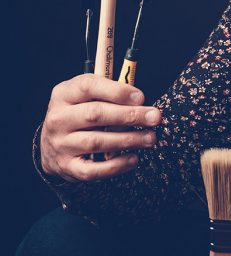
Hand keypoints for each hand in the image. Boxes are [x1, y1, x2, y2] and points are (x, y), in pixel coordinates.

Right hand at [39, 73, 161, 181]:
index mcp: (64, 94)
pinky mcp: (67, 166)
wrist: (51, 145)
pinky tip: (133, 158)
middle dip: (129, 115)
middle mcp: (59, 118)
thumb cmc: (78, 114)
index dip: (116, 91)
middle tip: (155, 117)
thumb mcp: (85, 96)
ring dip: (128, 140)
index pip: (88, 86)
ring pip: (97, 142)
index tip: (141, 97)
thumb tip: (140, 101)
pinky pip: (93, 170)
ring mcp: (61, 144)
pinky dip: (116, 166)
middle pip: (95, 114)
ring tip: (150, 138)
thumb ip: (109, 93)